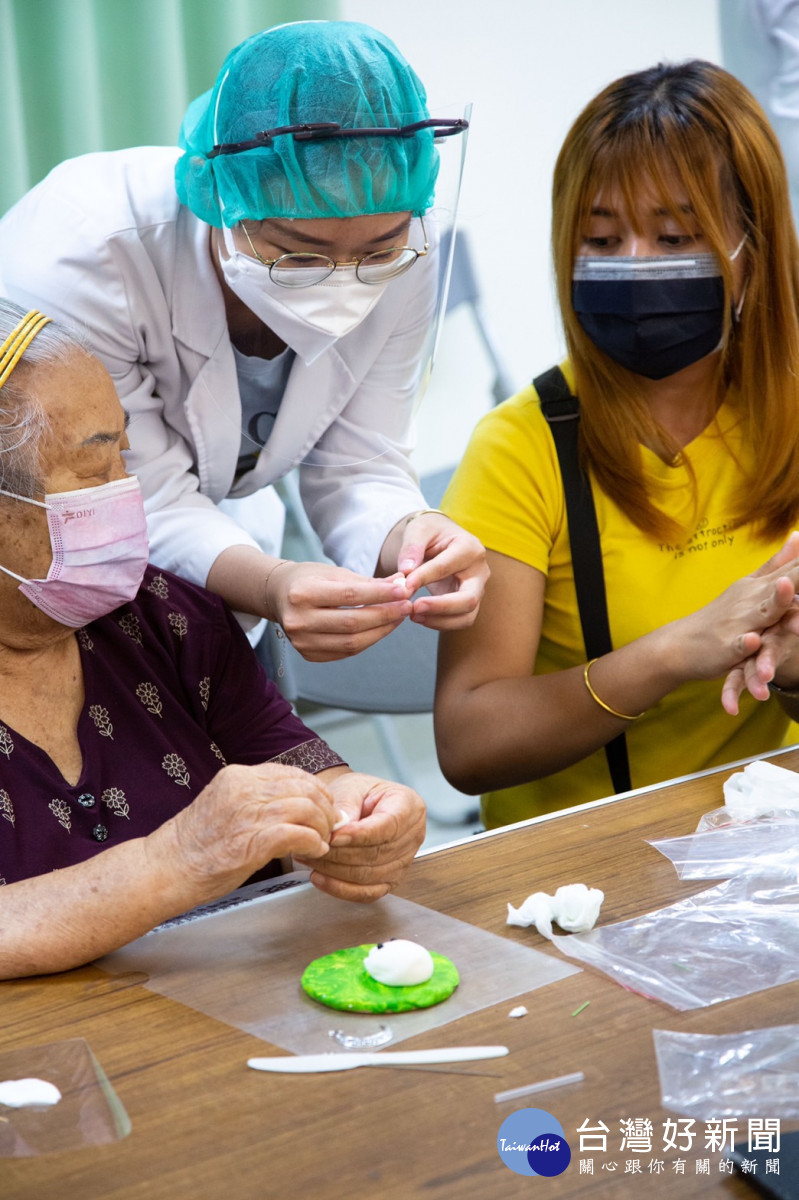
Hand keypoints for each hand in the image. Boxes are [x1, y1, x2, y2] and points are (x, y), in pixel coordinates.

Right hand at [159, 762, 337, 897]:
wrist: (164, 869)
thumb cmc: (191, 845)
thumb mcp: (221, 804)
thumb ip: (252, 798)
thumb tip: (288, 804)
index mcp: (237, 777)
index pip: (291, 773)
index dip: (315, 789)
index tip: (323, 804)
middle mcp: (244, 790)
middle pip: (304, 788)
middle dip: (324, 808)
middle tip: (329, 825)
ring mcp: (248, 815)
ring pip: (306, 808)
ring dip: (321, 827)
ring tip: (322, 840)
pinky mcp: (252, 842)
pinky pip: (298, 834)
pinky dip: (313, 842)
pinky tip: (313, 850)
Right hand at [268, 561, 412, 661]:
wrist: (278, 595)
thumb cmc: (309, 579)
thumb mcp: (334, 572)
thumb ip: (367, 582)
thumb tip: (402, 584)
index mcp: (302, 593)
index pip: (350, 595)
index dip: (380, 595)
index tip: (403, 590)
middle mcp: (298, 620)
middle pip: (353, 622)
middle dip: (386, 615)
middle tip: (407, 606)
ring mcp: (301, 641)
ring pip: (352, 642)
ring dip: (381, 631)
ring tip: (398, 617)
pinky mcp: (308, 655)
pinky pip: (346, 652)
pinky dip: (368, 640)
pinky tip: (381, 628)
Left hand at [297, 772, 425, 901]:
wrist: (356, 804)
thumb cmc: (357, 792)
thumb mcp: (351, 787)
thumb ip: (346, 806)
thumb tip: (338, 829)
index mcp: (409, 806)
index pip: (388, 826)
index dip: (360, 835)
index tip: (333, 837)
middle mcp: (412, 836)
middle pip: (377, 854)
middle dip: (341, 854)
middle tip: (315, 847)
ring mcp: (404, 862)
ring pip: (369, 875)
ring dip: (336, 871)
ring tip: (311, 859)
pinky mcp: (390, 880)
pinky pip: (367, 893)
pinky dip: (341, 888)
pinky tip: (320, 877)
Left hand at [393, 513, 487, 629]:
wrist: (440, 538)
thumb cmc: (430, 531)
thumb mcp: (419, 529)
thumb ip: (412, 548)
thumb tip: (406, 571)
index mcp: (470, 548)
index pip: (447, 567)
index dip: (424, 578)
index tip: (403, 586)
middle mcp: (480, 571)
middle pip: (469, 599)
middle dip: (440, 607)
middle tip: (413, 608)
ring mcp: (477, 589)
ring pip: (466, 616)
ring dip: (439, 620)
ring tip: (413, 615)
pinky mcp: (468, 602)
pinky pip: (459, 620)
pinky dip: (439, 623)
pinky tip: (419, 617)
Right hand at [667, 541, 798, 687]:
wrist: (680, 644)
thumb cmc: (720, 616)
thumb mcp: (750, 586)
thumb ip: (776, 564)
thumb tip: (798, 534)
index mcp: (762, 585)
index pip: (794, 567)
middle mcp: (753, 599)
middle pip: (784, 583)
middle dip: (798, 576)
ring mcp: (740, 622)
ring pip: (765, 611)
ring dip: (777, 599)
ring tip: (786, 585)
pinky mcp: (727, 647)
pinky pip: (739, 645)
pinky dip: (747, 642)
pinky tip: (754, 640)